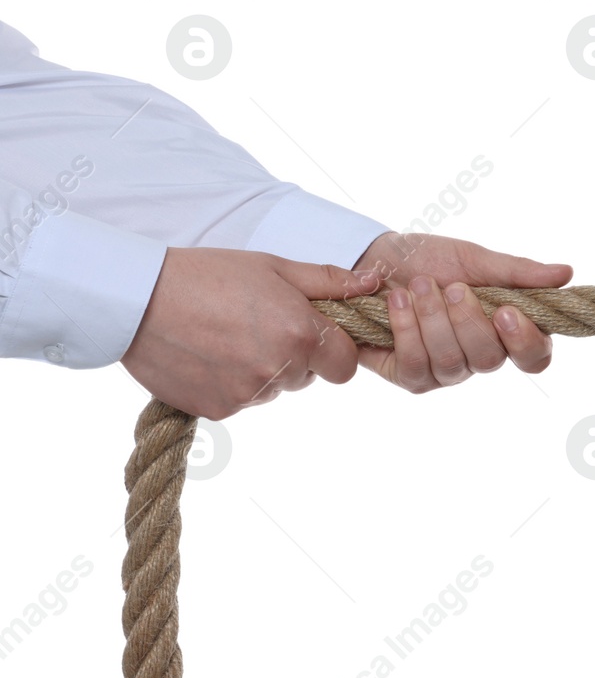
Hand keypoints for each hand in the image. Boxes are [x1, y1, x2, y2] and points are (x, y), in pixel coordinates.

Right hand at [122, 248, 377, 419]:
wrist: (137, 299)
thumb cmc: (208, 274)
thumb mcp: (274, 266)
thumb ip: (329, 282)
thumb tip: (374, 282)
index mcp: (301, 336)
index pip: (346, 364)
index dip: (333, 348)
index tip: (312, 331)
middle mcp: (279, 371)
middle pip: (309, 377)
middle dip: (297, 357)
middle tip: (260, 325)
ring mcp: (248, 395)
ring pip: (275, 389)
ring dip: (264, 370)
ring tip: (228, 336)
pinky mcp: (218, 410)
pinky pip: (242, 402)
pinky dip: (232, 384)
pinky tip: (209, 355)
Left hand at [351, 230, 572, 392]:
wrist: (375, 260)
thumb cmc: (431, 259)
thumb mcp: (476, 259)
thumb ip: (519, 272)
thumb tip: (566, 273)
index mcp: (506, 331)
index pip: (534, 358)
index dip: (526, 342)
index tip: (506, 311)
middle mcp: (480, 357)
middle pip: (490, 360)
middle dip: (467, 320)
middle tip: (453, 286)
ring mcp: (446, 372)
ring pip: (451, 362)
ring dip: (433, 318)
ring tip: (419, 286)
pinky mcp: (410, 376)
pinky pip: (415, 366)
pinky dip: (406, 329)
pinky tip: (397, 302)